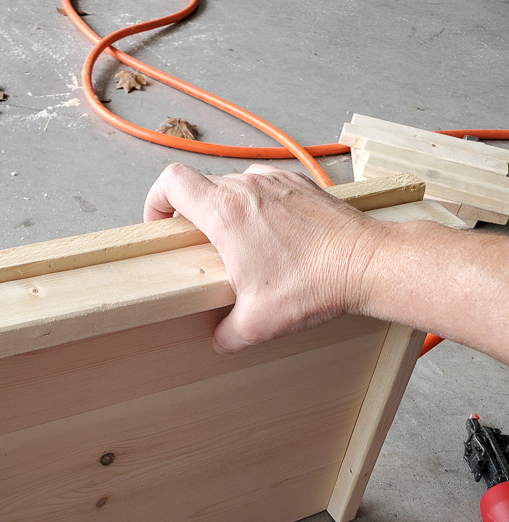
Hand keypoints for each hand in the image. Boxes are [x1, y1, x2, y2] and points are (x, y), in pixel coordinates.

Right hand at [143, 163, 385, 352]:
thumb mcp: (258, 323)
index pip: (170, 182)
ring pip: (234, 184)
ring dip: (227, 209)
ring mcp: (278, 182)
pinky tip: (273, 237)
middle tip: (200, 246)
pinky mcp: (302, 186)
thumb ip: (228, 333)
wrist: (367, 263)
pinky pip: (266, 187)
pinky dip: (259, 206)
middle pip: (201, 186)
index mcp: (226, 212)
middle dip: (192, 214)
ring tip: (238, 243)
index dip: (156, 202)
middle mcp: (248, 187)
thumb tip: (221, 339)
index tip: (161, 225)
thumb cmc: (314, 284)